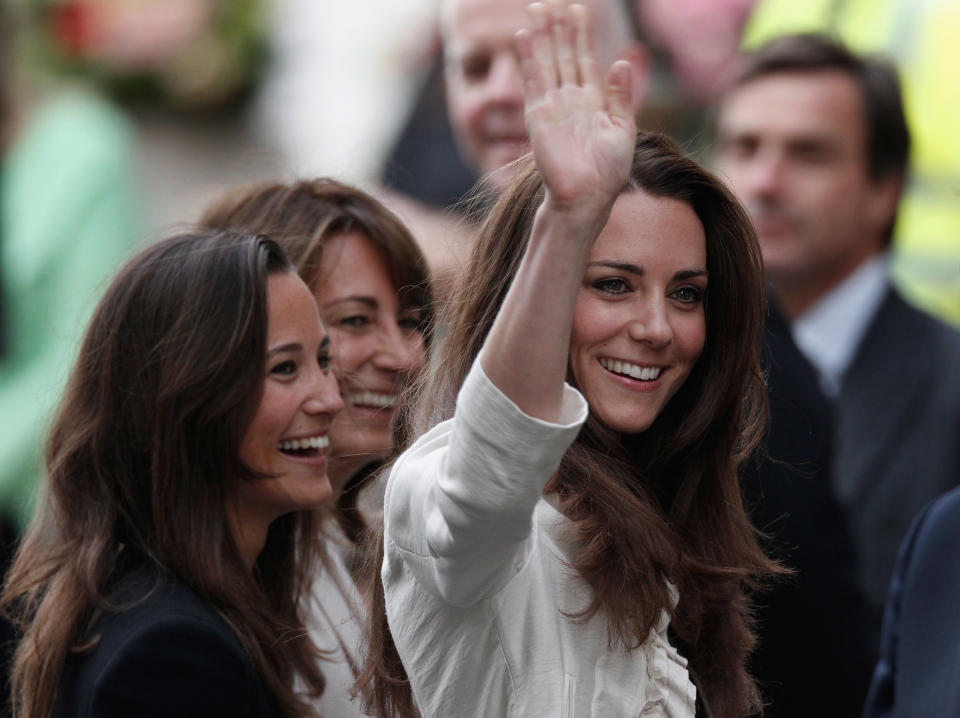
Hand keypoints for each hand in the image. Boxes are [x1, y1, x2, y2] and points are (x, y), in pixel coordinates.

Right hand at [515, 1, 640, 214]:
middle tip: (554, 2)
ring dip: (543, 36)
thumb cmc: (609, 171)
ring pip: (547, 62)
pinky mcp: (538, 116)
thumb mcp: (623, 129)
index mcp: (593, 102)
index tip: (579, 9)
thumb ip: (621, 96)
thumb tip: (621, 61)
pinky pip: (533, 81)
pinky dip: (529, 59)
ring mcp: (553, 106)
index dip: (582, 34)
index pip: (585, 59)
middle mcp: (571, 100)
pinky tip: (525, 37)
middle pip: (563, 55)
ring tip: (538, 9)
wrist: (587, 195)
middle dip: (559, 28)